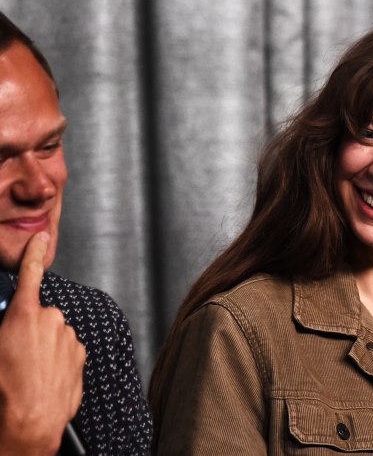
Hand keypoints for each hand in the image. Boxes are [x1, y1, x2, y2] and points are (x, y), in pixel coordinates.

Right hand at [0, 232, 85, 454]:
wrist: (30, 420)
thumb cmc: (3, 389)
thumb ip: (3, 327)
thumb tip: (7, 325)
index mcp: (25, 314)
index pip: (30, 274)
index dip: (35, 252)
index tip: (42, 236)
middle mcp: (51, 320)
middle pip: (39, 315)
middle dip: (28, 328)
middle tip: (13, 353)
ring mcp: (69, 337)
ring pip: (53, 334)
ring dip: (43, 346)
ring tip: (28, 371)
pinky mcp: (80, 354)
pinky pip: (66, 350)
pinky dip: (56, 359)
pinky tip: (43, 377)